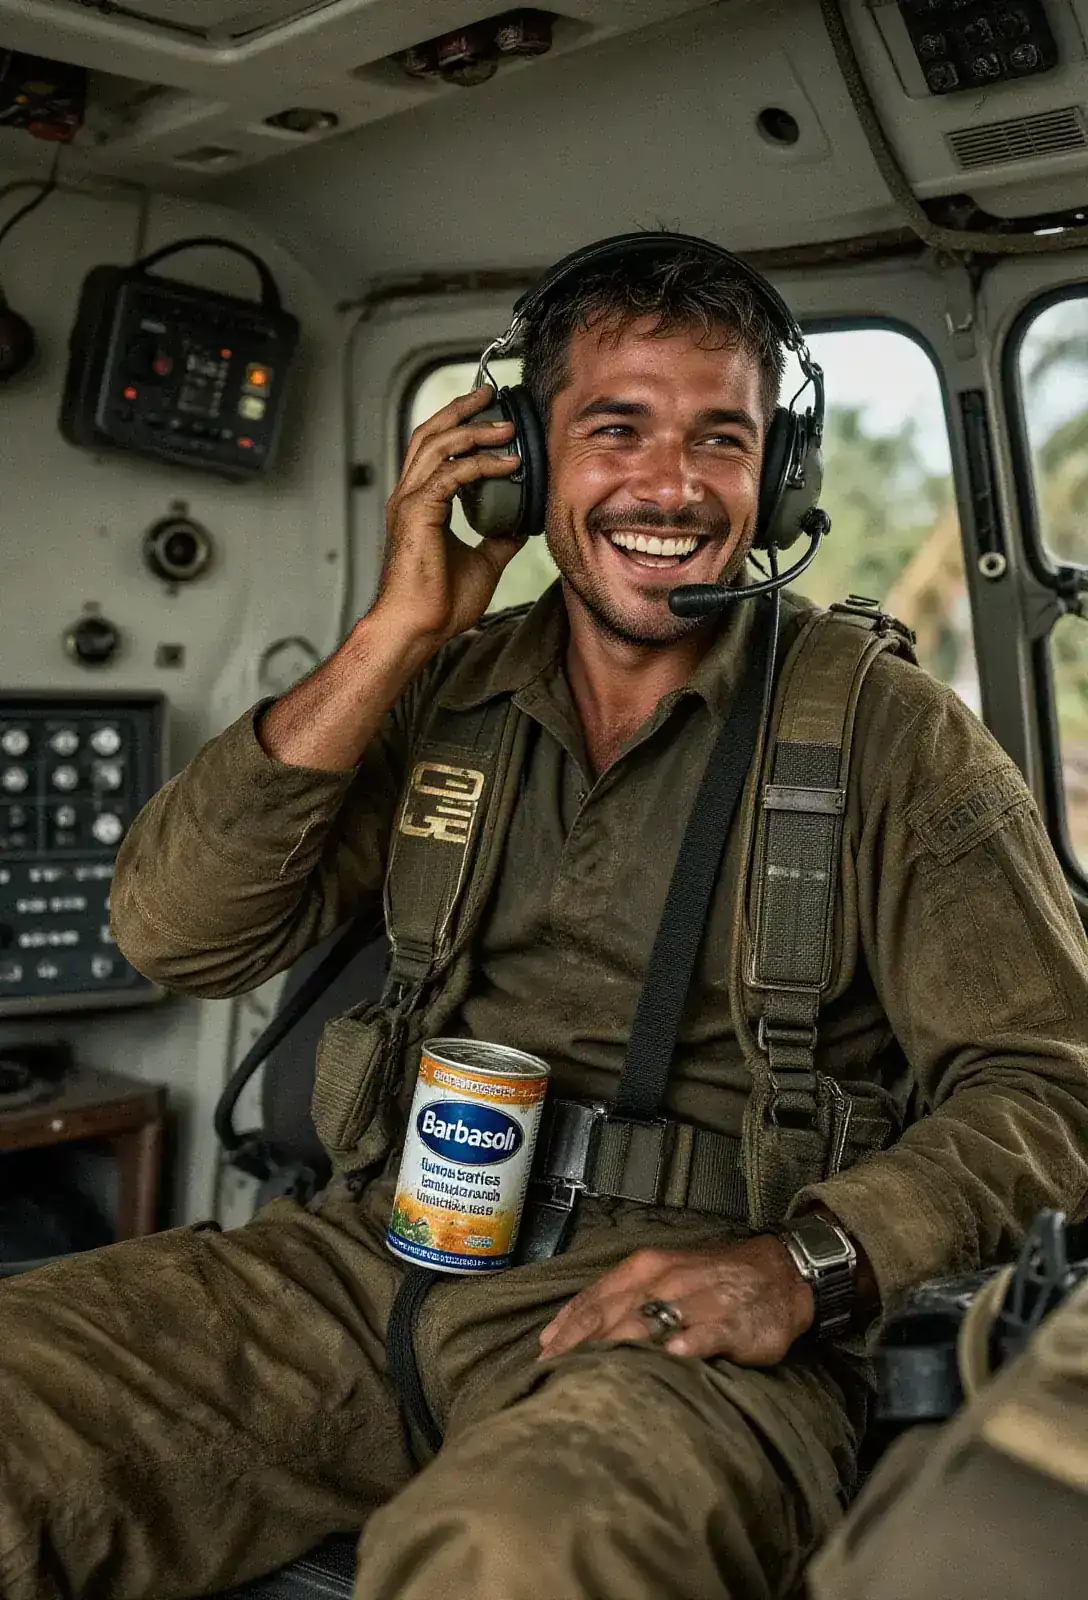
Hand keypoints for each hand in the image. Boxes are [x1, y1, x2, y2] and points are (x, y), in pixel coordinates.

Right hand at [375, 384, 525, 647]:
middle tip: (490, 394)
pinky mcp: (418, 512)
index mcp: (419, 504)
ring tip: (506, 424)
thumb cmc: (439, 604)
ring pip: (439, 445)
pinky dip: (482, 464)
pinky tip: (508, 464)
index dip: (459, 426)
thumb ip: (498, 538)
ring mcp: (409, 501)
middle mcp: (409, 495)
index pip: (435, 449)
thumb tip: (522, 524)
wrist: (418, 627)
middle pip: (430, 433)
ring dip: (474, 429)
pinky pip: (453, 474)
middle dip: (461, 409)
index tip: (489, 414)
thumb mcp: (482, 563)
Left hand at [538, 1236, 815, 1364]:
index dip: (568, 1325)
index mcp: (645, 1268)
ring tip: (594, 1372)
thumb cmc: (711, 1280)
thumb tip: (570, 1331)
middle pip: (614, 1313)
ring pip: (653, 1322)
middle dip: (582, 1343)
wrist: (778, 1272)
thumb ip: (621, 1299)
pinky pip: (706, 1333)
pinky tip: (672, 1359)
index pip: (596, 1297)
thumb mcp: (664, 1276)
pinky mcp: (733, 1323)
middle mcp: (666, 1280)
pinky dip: (688, 1344)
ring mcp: (699, 1301)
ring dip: (621, 1346)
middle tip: (555, 1372)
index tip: (542, 1353)